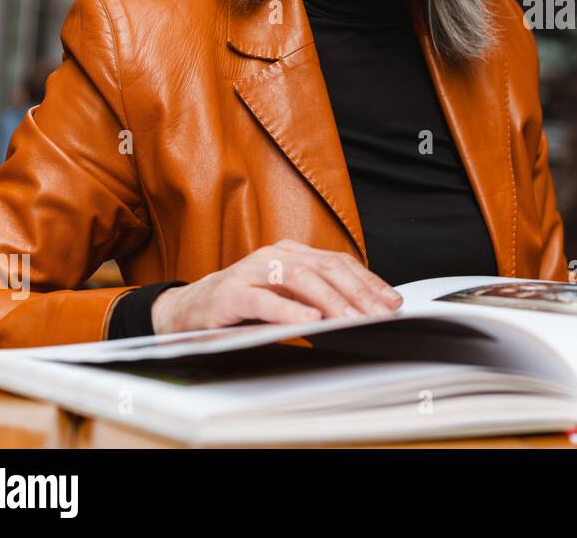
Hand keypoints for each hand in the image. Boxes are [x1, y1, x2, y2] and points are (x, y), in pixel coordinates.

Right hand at [151, 239, 402, 333]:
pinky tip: (310, 322)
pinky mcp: (229, 294)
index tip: (392, 301)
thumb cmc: (241, 307)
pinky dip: (289, 311)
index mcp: (290, 253)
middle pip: (324, 268)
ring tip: (353, 318)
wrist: (185, 312)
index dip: (368, 281)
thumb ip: (314, 299)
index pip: (338, 262)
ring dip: (331, 301)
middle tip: (381, 313)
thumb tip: (361, 311)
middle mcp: (273, 256)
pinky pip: (263, 301)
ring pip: (299, 279)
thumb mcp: (284, 298)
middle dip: (358, 291)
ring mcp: (250, 272)